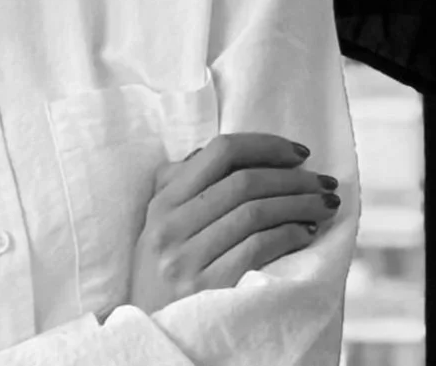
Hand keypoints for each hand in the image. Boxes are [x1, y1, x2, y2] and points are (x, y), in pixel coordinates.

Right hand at [125, 132, 340, 315]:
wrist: (156, 334)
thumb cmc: (165, 275)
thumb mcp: (161, 226)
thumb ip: (182, 186)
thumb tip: (222, 152)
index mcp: (162, 202)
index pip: (218, 153)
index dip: (264, 146)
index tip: (299, 153)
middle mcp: (171, 225)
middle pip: (243, 183)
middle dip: (292, 178)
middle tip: (324, 182)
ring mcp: (188, 258)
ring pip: (254, 213)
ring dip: (299, 205)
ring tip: (325, 206)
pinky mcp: (209, 287)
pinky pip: (257, 249)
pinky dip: (289, 235)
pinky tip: (307, 232)